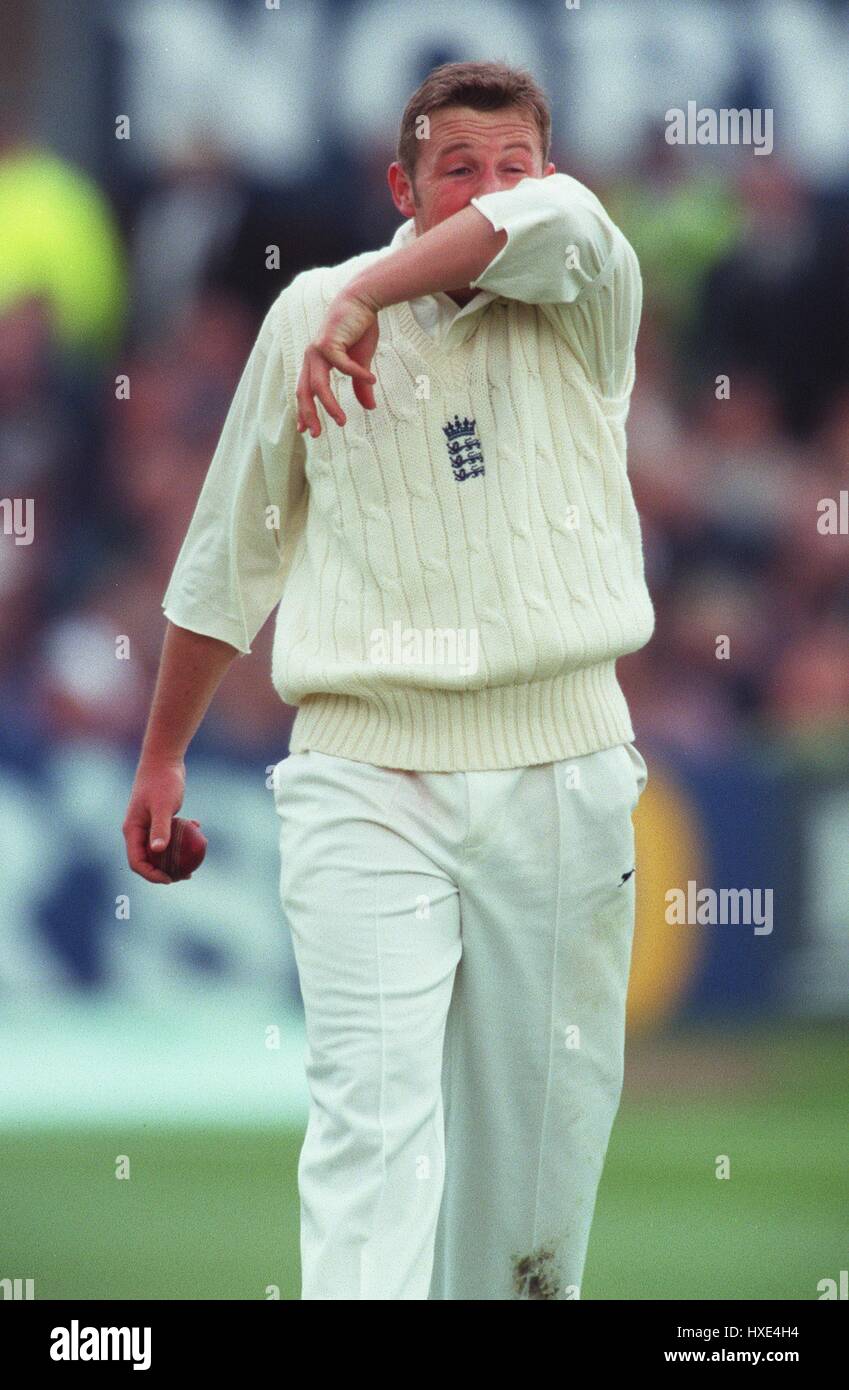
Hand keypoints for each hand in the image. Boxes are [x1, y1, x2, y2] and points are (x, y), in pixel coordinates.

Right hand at [122, 755, 185, 884]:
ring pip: (160, 849)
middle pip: (148, 859)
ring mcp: (148, 824)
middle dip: (164, 871)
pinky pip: (169, 834)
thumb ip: (160, 828)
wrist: (164, 760)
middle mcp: (137, 830)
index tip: (171, 879)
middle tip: (185, 876)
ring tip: (193, 864)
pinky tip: (197, 829)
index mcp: (132, 830)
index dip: (151, 875)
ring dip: (174, 857)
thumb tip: (158, 851)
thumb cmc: (162, 781)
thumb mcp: (162, 805)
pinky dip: (181, 837)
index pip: (137, 861)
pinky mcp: (159, 817)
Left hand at [296, 289, 379, 436]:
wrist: (363, 300)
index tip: (305, 430)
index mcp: (315, 362)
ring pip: (319, 385)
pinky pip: (341, 366)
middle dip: (309, 415)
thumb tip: (369, 408)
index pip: (305, 391)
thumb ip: (360, 386)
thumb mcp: (361, 362)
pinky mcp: (329, 341)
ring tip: (342, 420)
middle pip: (305, 392)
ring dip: (329, 405)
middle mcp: (312, 357)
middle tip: (317, 434)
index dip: (304, 411)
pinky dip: (356, 374)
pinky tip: (372, 379)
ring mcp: (317, 349)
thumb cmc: (360, 329)